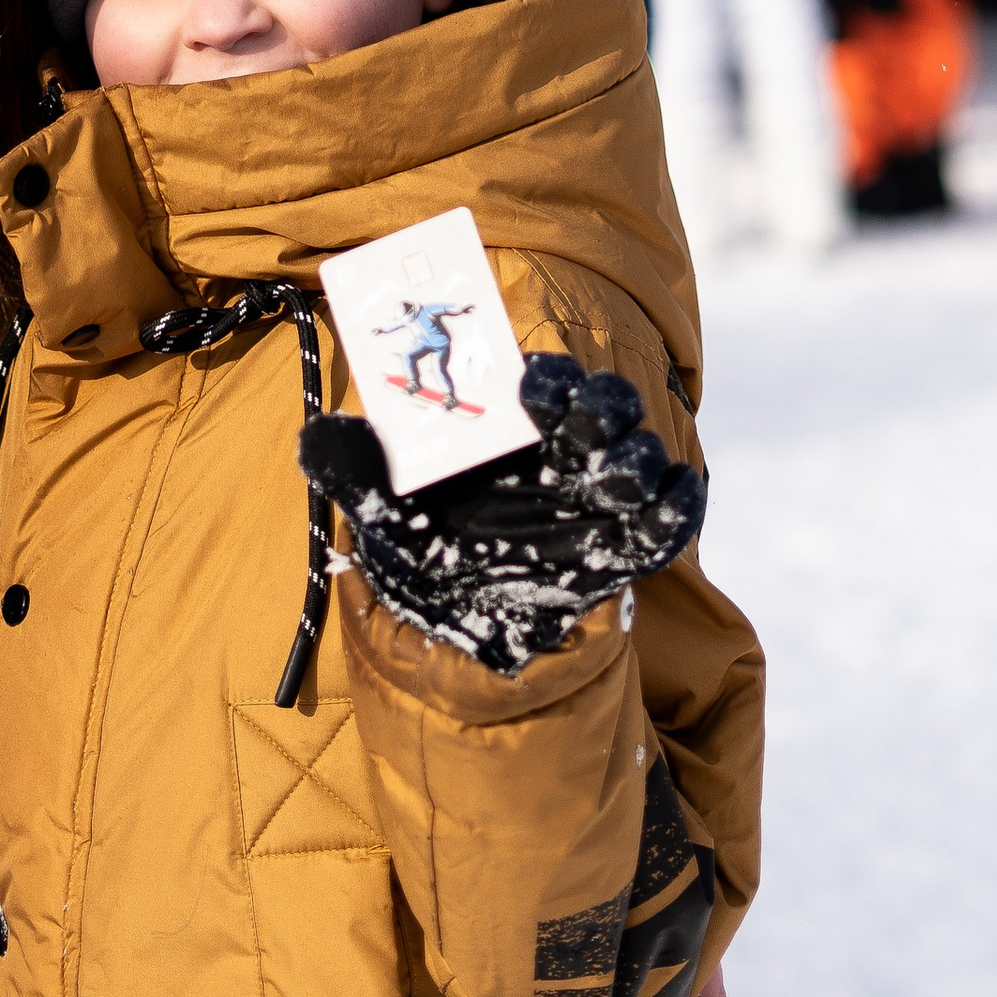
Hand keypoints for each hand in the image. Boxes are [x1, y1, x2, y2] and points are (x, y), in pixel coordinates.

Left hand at [300, 352, 705, 674]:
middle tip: (581, 424)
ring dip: (634, 458)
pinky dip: (679, 506)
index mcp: (514, 423)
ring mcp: (598, 500)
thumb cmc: (423, 540)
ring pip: (639, 457)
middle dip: (601, 408)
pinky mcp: (622, 549)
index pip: (545, 381)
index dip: (548, 378)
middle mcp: (564, 451)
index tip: (532, 386)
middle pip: (605, 407)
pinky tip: (675, 498)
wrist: (455, 619)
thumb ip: (355, 467)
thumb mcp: (382, 507)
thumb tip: (317, 435)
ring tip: (610, 478)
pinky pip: (667, 522)